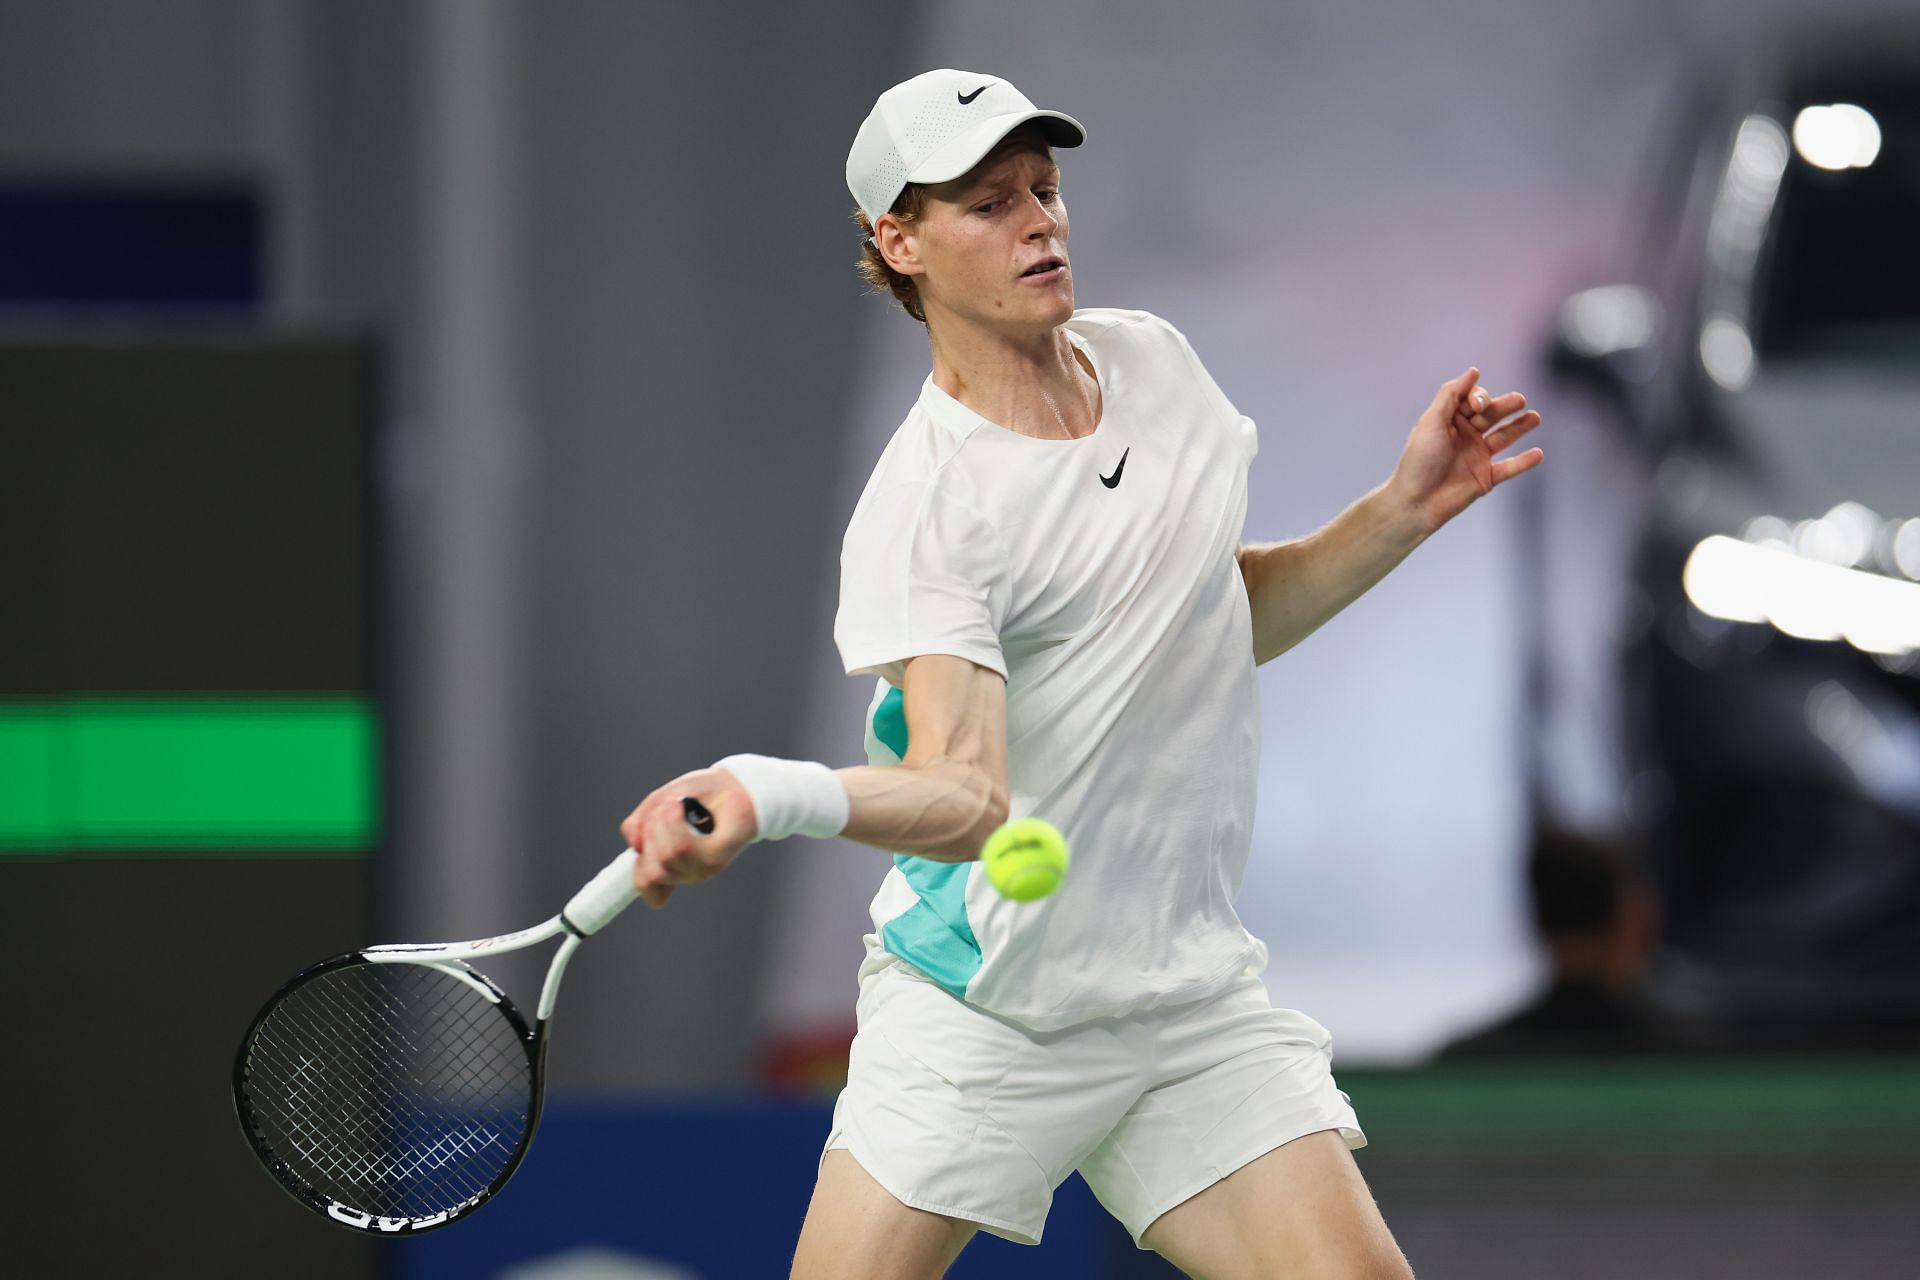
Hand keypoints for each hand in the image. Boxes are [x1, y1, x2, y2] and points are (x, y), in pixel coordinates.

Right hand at [619, 767, 759, 907]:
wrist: (736, 783)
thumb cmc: (702, 794)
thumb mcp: (659, 803)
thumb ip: (639, 824)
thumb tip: (635, 845)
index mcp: (674, 865)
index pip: (648, 887)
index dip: (638, 869)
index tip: (641, 843)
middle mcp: (689, 872)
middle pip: (651, 870)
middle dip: (649, 834)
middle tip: (665, 810)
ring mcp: (704, 868)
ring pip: (665, 856)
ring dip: (661, 823)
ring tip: (676, 805)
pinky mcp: (718, 857)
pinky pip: (682, 848)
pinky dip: (674, 823)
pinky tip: (679, 806)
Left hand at [1387, 367, 1542, 534]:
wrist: (1416, 502)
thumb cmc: (1419, 461)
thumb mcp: (1431, 422)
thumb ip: (1451, 395)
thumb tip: (1474, 371)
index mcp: (1450, 420)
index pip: (1473, 400)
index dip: (1480, 397)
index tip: (1479, 406)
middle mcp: (1465, 436)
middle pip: (1492, 415)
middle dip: (1505, 406)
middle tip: (1520, 400)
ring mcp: (1477, 456)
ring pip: (1505, 437)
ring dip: (1520, 427)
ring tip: (1535, 418)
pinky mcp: (1486, 478)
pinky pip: (1510, 467)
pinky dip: (1524, 462)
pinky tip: (1538, 453)